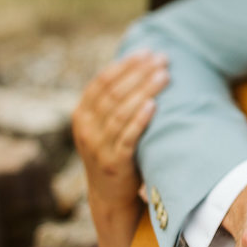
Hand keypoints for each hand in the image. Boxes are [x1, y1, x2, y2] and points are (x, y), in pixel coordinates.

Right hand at [72, 51, 169, 205]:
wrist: (110, 195)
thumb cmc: (114, 152)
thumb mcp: (104, 126)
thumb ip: (113, 103)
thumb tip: (140, 67)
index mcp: (82, 114)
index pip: (101, 81)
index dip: (124, 65)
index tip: (147, 51)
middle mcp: (86, 129)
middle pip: (113, 93)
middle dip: (139, 73)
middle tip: (163, 59)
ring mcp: (98, 147)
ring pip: (121, 112)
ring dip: (144, 90)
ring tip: (165, 75)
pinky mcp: (114, 163)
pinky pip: (127, 137)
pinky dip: (140, 120)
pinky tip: (153, 105)